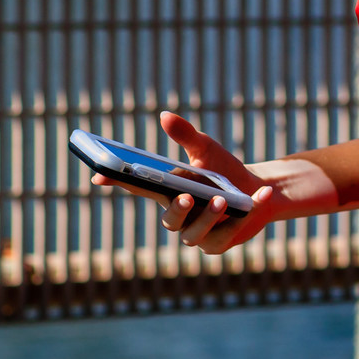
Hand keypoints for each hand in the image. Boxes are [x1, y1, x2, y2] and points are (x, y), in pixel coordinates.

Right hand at [90, 111, 278, 254]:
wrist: (259, 190)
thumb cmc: (224, 171)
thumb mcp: (207, 149)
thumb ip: (186, 135)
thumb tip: (165, 115)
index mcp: (169, 192)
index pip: (138, 188)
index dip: (116, 182)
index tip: (98, 174)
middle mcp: (180, 216)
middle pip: (169, 219)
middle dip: (177, 209)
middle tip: (186, 196)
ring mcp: (198, 234)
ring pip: (195, 235)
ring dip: (209, 218)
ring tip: (223, 200)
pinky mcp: (220, 243)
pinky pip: (228, 235)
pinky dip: (246, 216)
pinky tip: (260, 195)